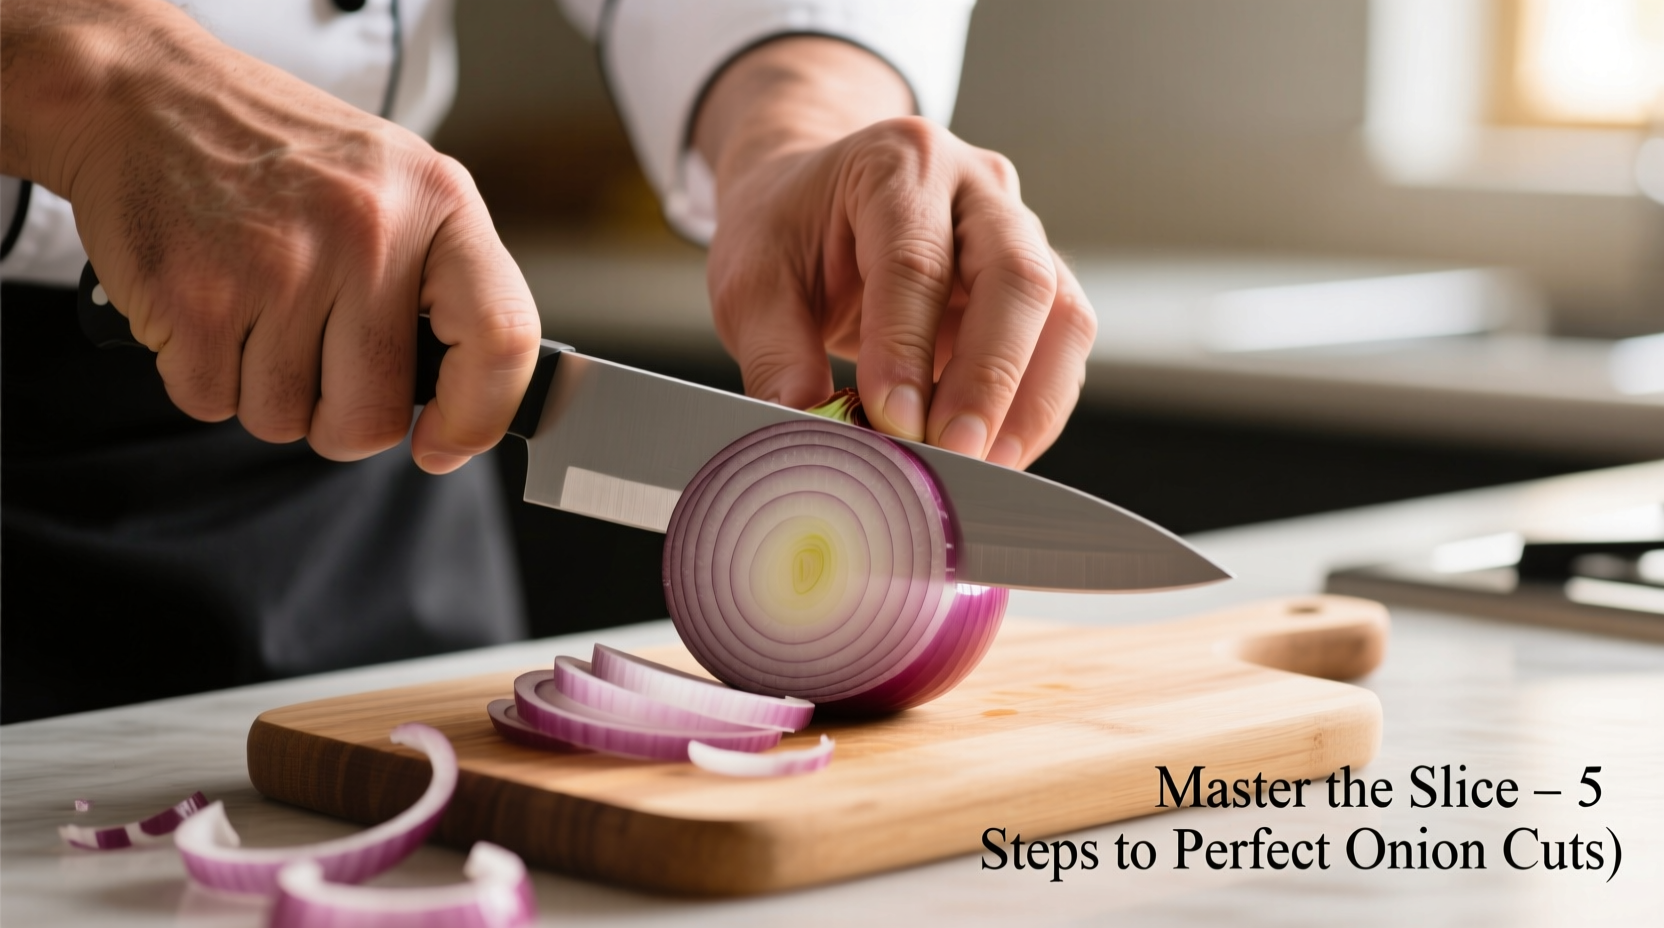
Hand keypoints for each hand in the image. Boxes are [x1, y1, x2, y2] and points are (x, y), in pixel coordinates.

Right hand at [0, 0, 541, 472]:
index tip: (445, 443)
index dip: (480, 415)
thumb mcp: (394, 184)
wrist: (142, 95)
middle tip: (315, 364)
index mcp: (438, 202)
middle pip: (375, 416)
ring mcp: (280, 267)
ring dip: (264, 392)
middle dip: (340, 419)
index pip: (502, 337)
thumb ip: (443, 281)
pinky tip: (208, 309)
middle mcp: (368, 233)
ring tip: (254, 311)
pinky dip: (203, 377)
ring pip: (286, 420)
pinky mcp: (196, 298)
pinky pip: (213, 403)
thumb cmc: (280, 153)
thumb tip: (467, 406)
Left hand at [695, 39, 1095, 468]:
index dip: (907, 348)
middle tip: (954, 451)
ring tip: (984, 465)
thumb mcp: (751, 281)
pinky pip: (1061, 346)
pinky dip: (1034, 407)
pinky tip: (995, 452)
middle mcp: (976, 187)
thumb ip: (775, 354)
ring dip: (1029, 401)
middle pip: (1016, 275)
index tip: (893, 421)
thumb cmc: (789, 231)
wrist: (818, 197)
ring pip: (1061, 312)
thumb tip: (806, 425)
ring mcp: (1019, 232)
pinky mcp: (1038, 284)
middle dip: (990, 376)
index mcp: (897, 164)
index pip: (915, 260)